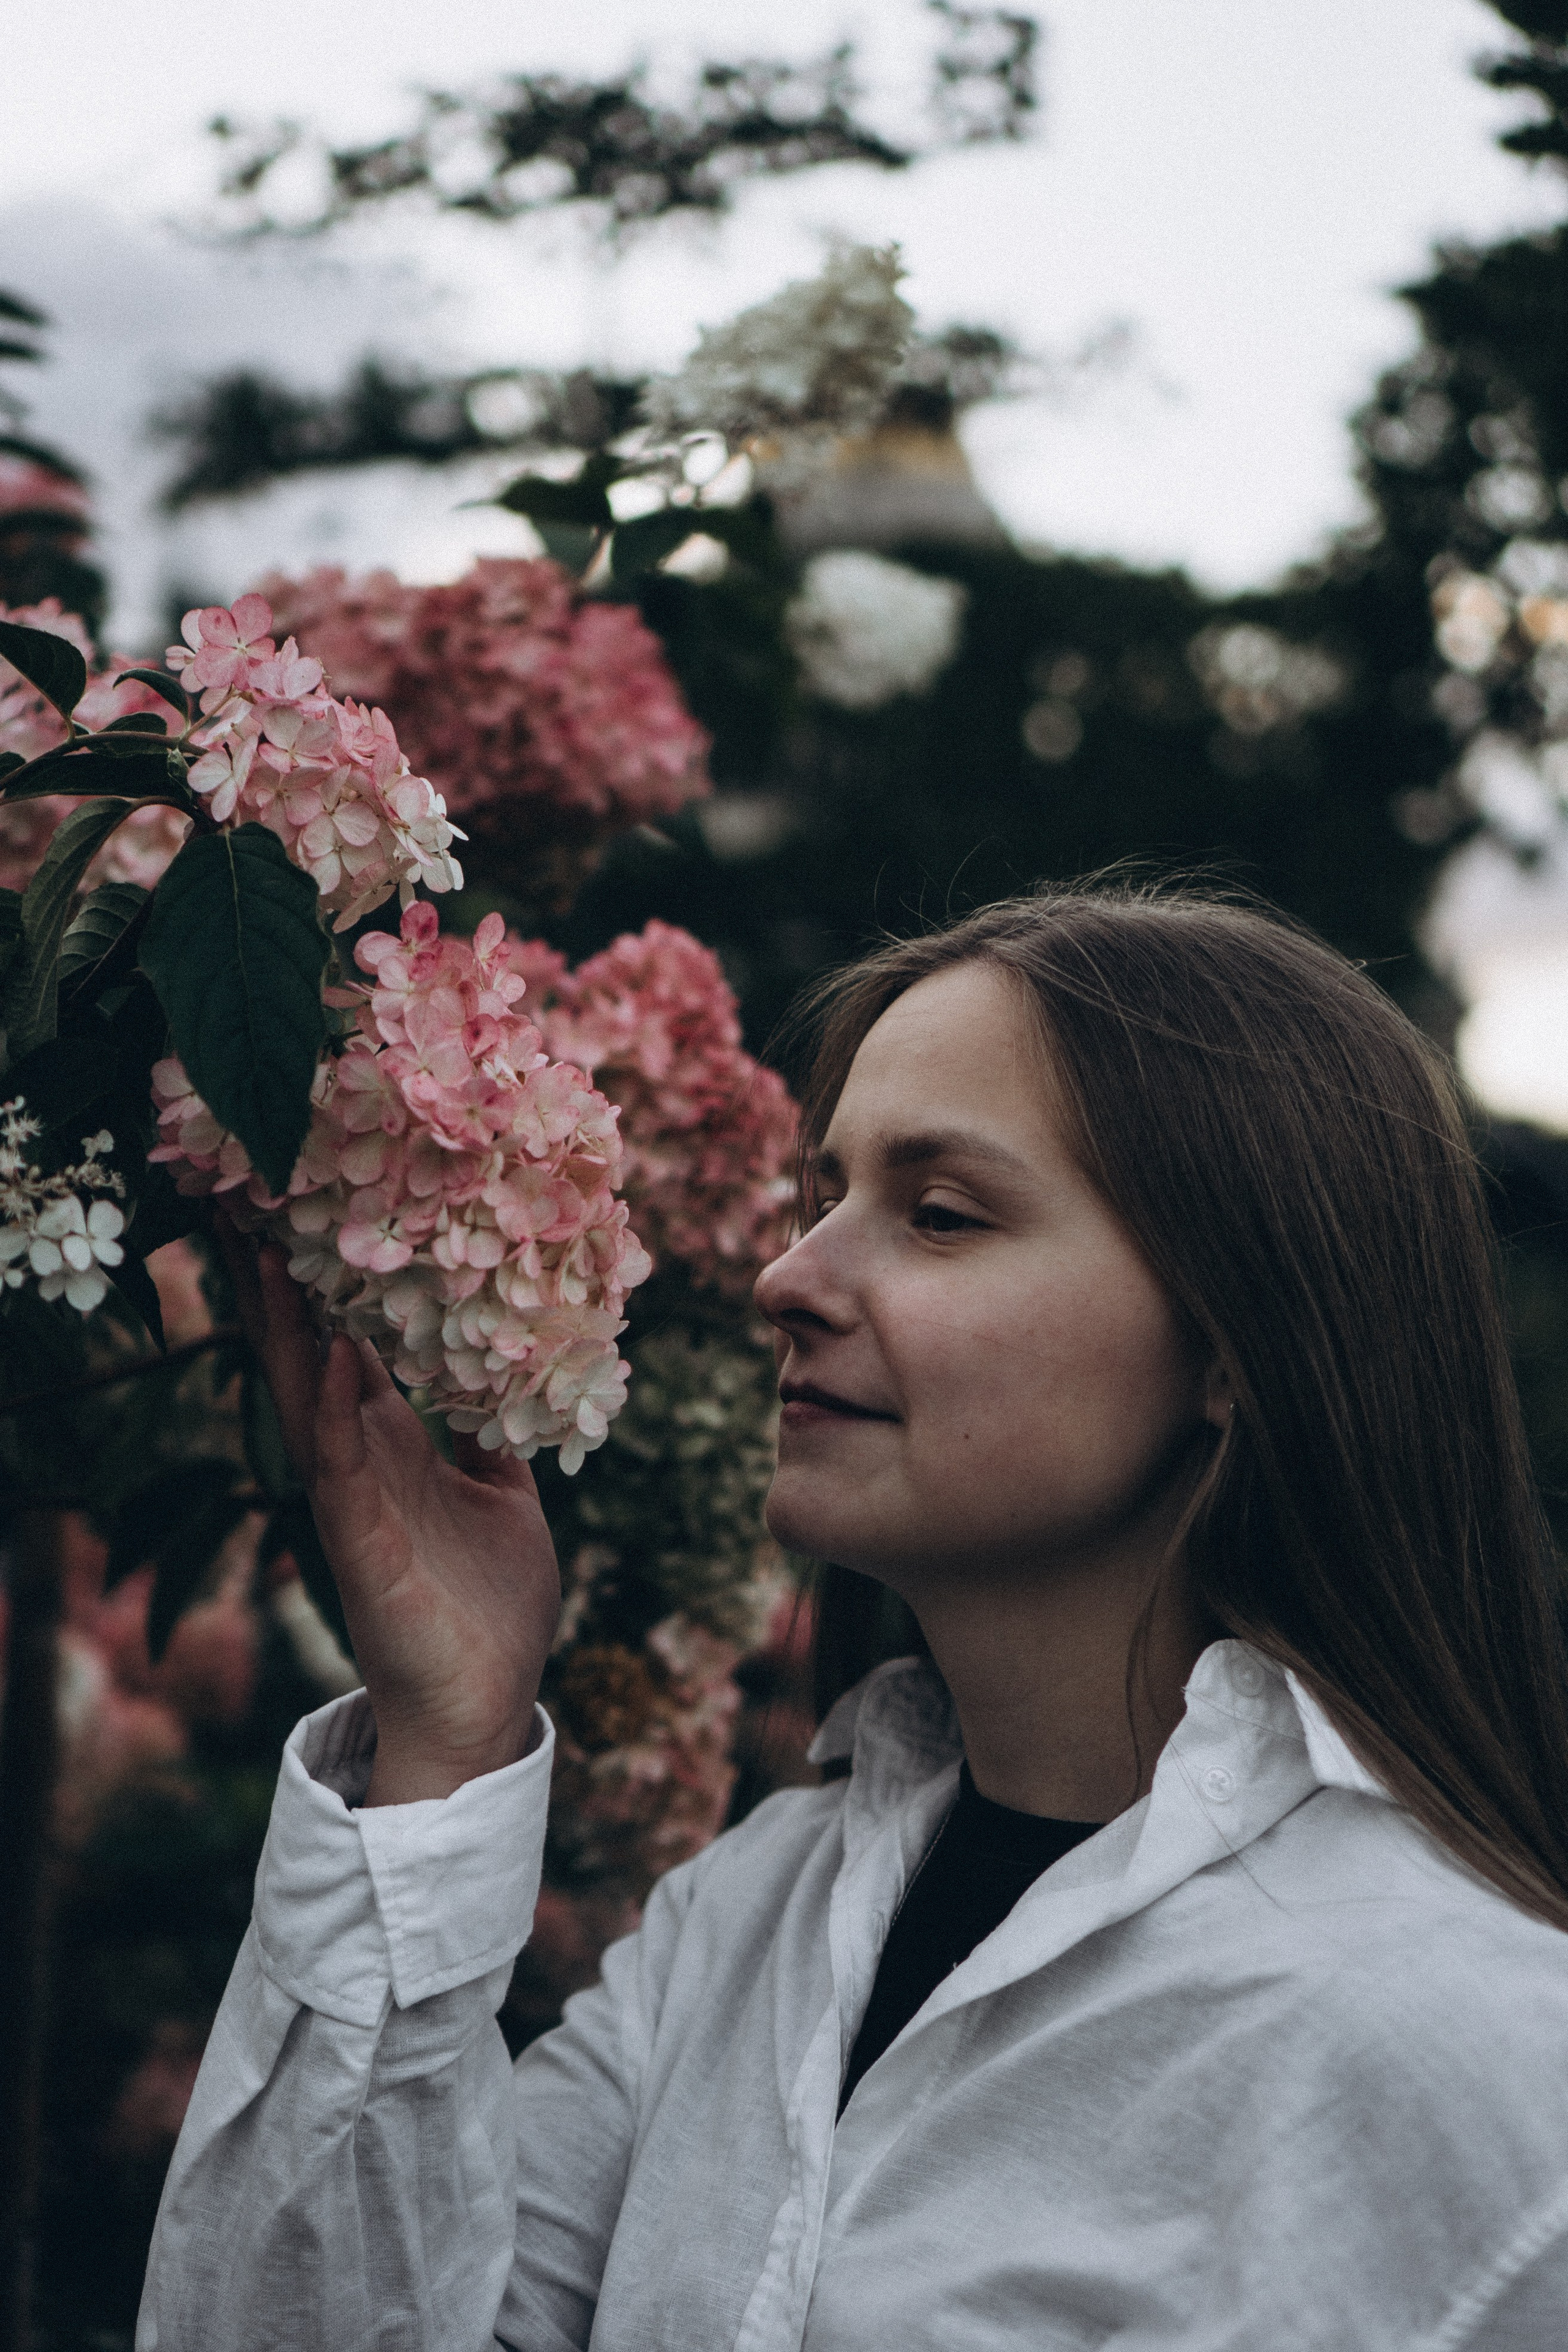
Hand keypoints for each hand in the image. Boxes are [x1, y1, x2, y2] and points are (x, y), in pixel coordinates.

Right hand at [220, 1216, 560, 1805]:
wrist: (488, 1700)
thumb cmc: (492, 1604)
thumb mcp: (504, 1496)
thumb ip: (490, 1436)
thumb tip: (501, 1378)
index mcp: (395, 1447)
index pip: (347, 1349)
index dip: (324, 1287)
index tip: (306, 1213)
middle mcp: (362, 1464)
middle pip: (307, 1357)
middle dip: (279, 1287)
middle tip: (250, 1204)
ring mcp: (354, 1503)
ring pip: (307, 1400)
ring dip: (286, 1331)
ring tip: (264, 1254)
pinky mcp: (362, 1546)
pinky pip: (343, 1469)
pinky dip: (338, 1414)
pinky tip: (336, 1362)